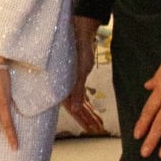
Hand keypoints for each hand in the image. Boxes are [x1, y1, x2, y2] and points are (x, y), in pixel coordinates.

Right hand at [62, 15, 106, 133]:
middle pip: (76, 108)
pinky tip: (92, 109)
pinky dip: (87, 103)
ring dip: (88, 113)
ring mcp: (70, 83)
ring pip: (79, 102)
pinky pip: (81, 95)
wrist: (80, 31)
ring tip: (98, 124)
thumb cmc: (77, 49)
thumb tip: (75, 109)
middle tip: (96, 129)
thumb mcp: (80, 71)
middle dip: (87, 119)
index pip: (72, 109)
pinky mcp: (76, 78)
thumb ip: (77, 90)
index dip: (81, 120)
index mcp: (63, 86)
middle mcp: (65, 87)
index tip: (90, 129)